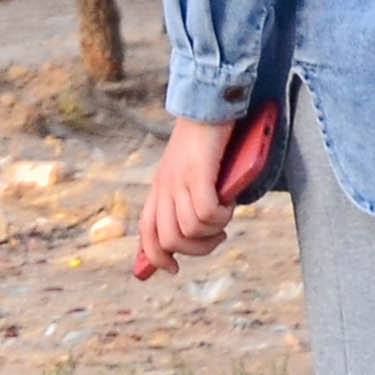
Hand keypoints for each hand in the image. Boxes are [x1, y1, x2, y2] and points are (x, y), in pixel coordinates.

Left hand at [133, 115, 238, 279]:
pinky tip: (228, 204)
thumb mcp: (189, 175)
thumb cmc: (204, 143)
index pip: (146, 234)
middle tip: (216, 236)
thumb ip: (186, 200)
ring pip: (189, 230)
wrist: (208, 105)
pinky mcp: (197, 174)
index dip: (156, 258)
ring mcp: (178, 182)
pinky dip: (221, 217)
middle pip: (169, 241)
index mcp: (158, 190)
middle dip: (196, 250)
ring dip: (213, 232)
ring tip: (224, 216)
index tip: (173, 269)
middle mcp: (163, 189)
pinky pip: (205, 213)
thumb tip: (194, 229)